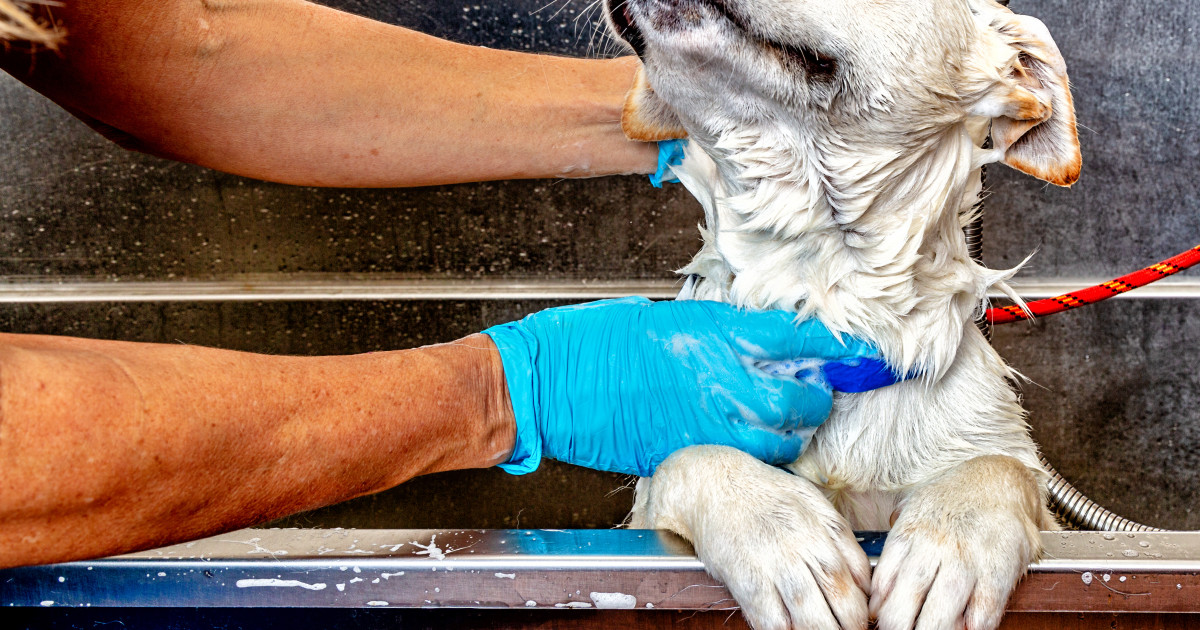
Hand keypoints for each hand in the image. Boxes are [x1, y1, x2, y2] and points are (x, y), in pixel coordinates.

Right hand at [484, 297, 898, 475]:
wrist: (551, 382)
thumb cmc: (599, 340)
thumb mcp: (670, 317)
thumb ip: (721, 332)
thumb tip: (762, 343)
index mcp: (714, 334)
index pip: (801, 342)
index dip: (840, 351)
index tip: (866, 356)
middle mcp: (719, 379)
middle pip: (800, 399)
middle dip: (816, 398)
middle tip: (814, 391)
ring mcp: (704, 422)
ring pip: (778, 439)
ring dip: (789, 430)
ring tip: (779, 418)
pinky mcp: (687, 452)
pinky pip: (742, 457)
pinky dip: (755, 450)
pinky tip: (744, 437)